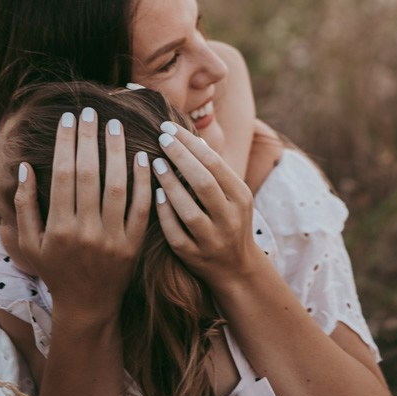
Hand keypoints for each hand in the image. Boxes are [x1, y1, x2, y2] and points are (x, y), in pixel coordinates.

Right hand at [14, 108, 151, 316]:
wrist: (87, 306)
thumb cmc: (54, 269)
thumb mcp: (28, 243)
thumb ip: (23, 205)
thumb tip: (24, 167)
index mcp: (57, 229)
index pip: (62, 175)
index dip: (65, 143)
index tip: (68, 118)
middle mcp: (85, 232)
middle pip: (88, 175)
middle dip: (88, 139)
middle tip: (90, 112)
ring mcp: (112, 238)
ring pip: (116, 187)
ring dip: (116, 152)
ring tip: (114, 125)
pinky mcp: (133, 244)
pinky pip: (141, 208)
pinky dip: (143, 181)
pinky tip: (141, 156)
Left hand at [151, 123, 256, 289]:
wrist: (236, 268)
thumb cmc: (229, 218)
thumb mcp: (234, 194)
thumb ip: (216, 170)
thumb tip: (191, 137)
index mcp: (241, 197)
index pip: (215, 163)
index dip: (190, 143)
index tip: (169, 128)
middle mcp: (229, 219)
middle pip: (203, 183)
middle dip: (180, 157)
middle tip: (160, 138)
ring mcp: (211, 240)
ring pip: (189, 211)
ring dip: (170, 185)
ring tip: (155, 163)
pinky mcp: (194, 257)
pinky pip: (176, 234)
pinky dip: (165, 214)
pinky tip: (155, 195)